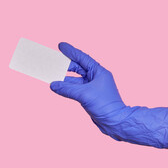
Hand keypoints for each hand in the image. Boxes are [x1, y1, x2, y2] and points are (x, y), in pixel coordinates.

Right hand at [50, 42, 167, 149]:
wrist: (115, 121)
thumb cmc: (105, 105)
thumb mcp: (84, 94)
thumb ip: (67, 89)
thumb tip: (53, 85)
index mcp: (99, 72)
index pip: (82, 58)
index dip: (71, 51)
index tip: (61, 45)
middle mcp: (96, 77)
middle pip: (78, 68)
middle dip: (66, 64)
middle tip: (54, 60)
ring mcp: (93, 87)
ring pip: (76, 79)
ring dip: (65, 78)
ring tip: (52, 75)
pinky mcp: (90, 96)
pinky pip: (76, 89)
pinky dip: (67, 88)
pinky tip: (59, 88)